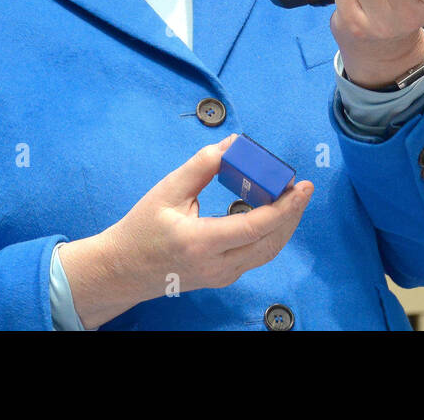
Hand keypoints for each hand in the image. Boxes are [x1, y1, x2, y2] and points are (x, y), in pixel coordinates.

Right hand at [57, 135, 312, 328]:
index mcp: (200, 242)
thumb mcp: (167, 191)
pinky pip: (256, 255)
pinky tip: (270, 212)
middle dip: (292, 214)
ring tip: (290, 197)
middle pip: (271, 242)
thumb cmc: (141, 229)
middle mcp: (216, 265)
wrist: (122, 270)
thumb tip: (233, 145)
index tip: (301, 186)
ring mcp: (222, 276)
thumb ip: (202, 166)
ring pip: (267, 252)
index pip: (255, 227)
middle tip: (301, 188)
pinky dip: (270, 234)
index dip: (284, 207)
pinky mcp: (223, 277)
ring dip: (284, 225)